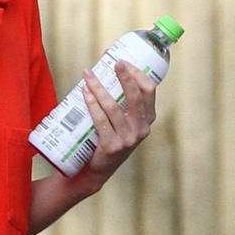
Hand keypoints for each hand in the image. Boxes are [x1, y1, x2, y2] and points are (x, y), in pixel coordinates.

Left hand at [79, 62, 157, 189]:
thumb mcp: (122, 123)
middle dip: (125, 76)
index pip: (149, 91)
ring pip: (113, 107)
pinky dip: (92, 104)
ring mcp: (127, 139)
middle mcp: (141, 129)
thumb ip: (122, 105)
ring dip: (99, 88)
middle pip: (135, 96)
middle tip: (114, 63)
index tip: (123, 62)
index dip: (137, 74)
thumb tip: (108, 73)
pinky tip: (85, 93)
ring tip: (88, 76)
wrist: (96, 172)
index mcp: (147, 120)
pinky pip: (101, 120)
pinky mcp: (112, 146)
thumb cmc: (107, 140)